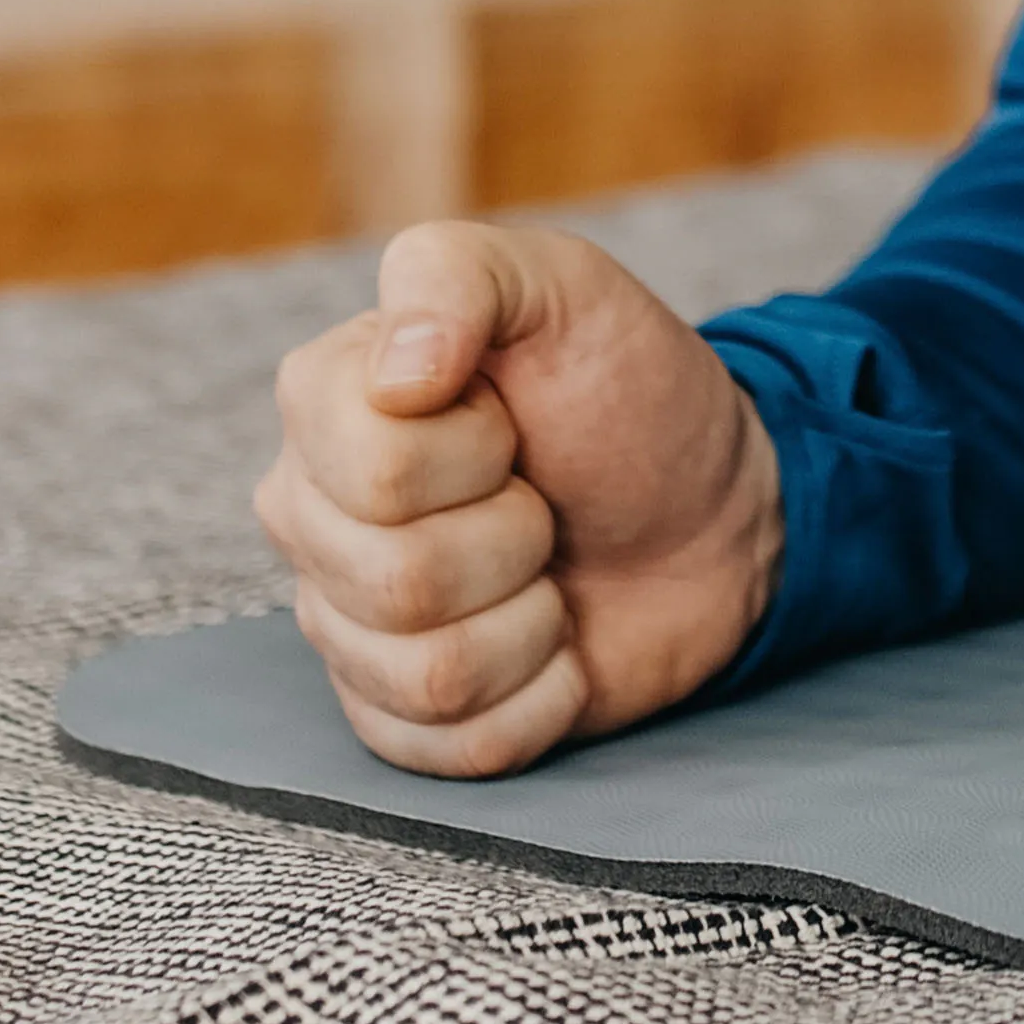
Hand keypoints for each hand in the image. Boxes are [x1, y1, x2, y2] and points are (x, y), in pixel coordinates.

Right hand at [254, 220, 783, 776]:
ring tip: (548, 572)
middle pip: (396, 582)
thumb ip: (460, 275)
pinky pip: (453, 748)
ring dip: (532, 626)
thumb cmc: (628, 391)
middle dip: (515, 539)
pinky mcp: (401, 717)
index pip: (374, 470)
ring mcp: (349, 626)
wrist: (711, 511)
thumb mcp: (563, 288)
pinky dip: (540, 702)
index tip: (512, 418)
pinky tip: (553, 646)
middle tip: (542, 500)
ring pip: (425, 676)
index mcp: (325, 405)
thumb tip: (400, 370)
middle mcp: (312, 519)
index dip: (475, 452)